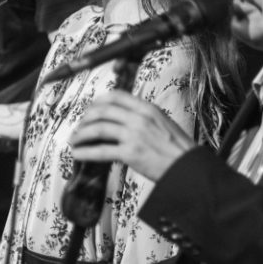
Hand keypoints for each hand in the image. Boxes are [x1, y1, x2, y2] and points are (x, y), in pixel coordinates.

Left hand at [71, 90, 193, 181]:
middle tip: (79, 126)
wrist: (188, 167)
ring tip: (74, 141)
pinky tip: (78, 154)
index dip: (98, 101)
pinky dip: (86, 152)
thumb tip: (126, 119)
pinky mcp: (131, 153)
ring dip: (82, 134)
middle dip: (86, 118)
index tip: (90, 109)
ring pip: (98, 128)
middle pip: (102, 111)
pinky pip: (101, 150)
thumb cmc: (178, 149)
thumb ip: (145, 118)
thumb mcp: (164, 123)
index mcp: (147, 108)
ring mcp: (134, 135)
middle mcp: (139, 118)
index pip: (116, 96)